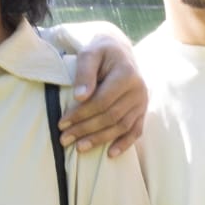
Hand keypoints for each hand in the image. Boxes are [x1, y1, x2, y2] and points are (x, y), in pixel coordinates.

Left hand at [62, 29, 146, 155]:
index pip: (102, 101)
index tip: (62, 123)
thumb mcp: (89, 54)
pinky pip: (136, 130)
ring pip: (122, 126)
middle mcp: (138, 89)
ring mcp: (142, 102)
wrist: (119, 50)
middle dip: (86, 129)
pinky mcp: (142, 110)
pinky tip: (110, 154)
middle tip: (64, 138)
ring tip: (79, 148)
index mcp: (126, 74)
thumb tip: (80, 97)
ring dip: (100, 139)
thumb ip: (84, 72)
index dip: (81, 114)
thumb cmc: (100, 52)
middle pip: (111, 116)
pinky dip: (125, 144)